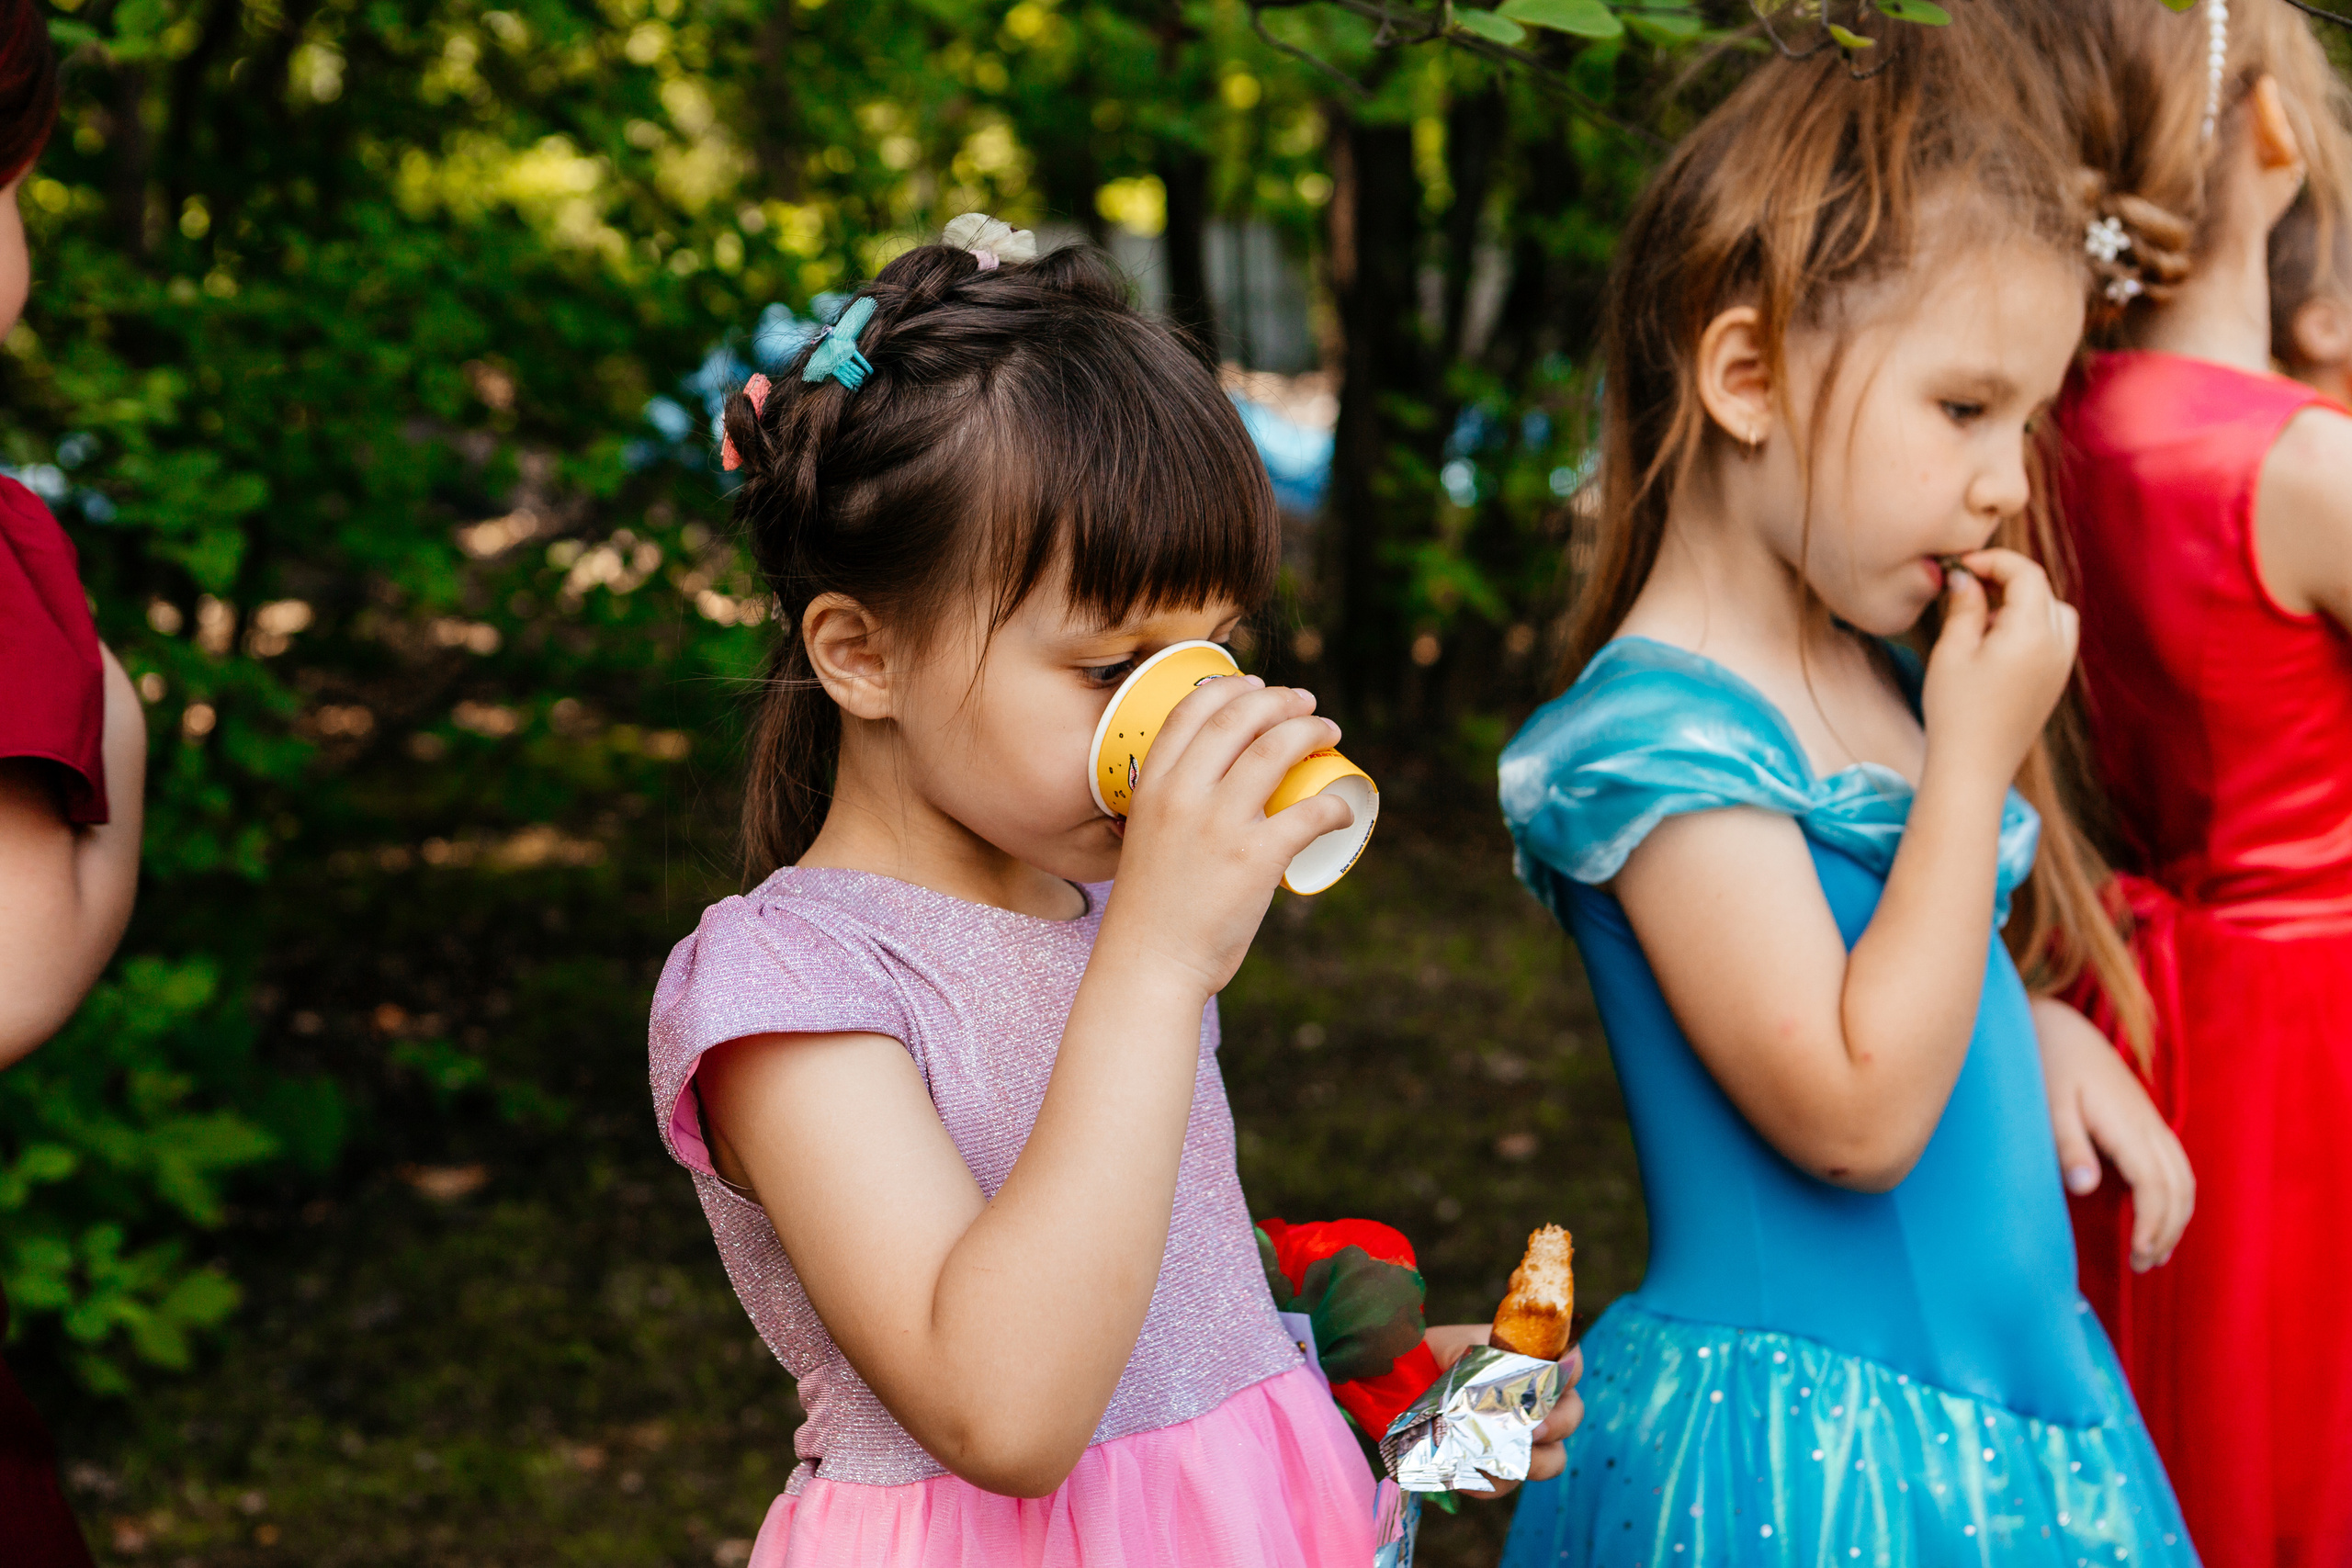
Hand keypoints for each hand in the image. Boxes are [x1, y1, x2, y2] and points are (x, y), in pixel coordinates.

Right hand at [1103, 675, 1352, 996]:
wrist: (1150, 964)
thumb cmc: (1150, 911)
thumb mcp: (1146, 839)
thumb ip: (1171, 812)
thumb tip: (1213, 800)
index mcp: (1152, 786)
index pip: (1190, 711)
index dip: (1228, 687)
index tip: (1255, 685)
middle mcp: (1183, 795)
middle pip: (1239, 719)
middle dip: (1280, 699)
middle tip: (1306, 704)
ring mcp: (1219, 825)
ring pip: (1275, 750)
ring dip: (1310, 730)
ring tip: (1328, 731)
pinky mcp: (1255, 858)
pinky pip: (1309, 813)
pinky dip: (1334, 804)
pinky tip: (1343, 807)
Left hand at [1422, 1325, 1585, 1500]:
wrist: (1402, 1386)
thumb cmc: (1434, 1357)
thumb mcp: (1453, 1345)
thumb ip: (1475, 1349)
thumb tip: (1489, 1360)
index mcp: (1532, 1363)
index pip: (1569, 1363)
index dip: (1570, 1370)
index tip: (1555, 1374)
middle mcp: (1537, 1403)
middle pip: (1571, 1416)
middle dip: (1558, 1423)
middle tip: (1535, 1428)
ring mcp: (1523, 1438)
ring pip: (1552, 1458)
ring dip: (1534, 1461)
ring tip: (1503, 1458)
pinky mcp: (1499, 1467)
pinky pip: (1508, 1483)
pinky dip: (1493, 1483)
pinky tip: (1468, 1477)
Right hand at [1921, 549, 2078, 788]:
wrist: (1974, 767)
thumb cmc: (1956, 710)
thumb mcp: (1952, 651)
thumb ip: (1965, 606)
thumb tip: (1965, 578)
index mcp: (2033, 633)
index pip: (2026, 574)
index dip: (1994, 561)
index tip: (1962, 565)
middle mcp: (2058, 645)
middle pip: (2043, 590)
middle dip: (2008, 579)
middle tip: (1968, 585)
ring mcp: (2061, 666)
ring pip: (2055, 612)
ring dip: (2024, 602)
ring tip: (1983, 616)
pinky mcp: (2055, 682)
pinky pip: (2055, 637)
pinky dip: (2032, 625)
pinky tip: (1996, 644)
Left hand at [2034, 996, 2193, 1270]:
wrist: (2057, 1025)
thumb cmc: (2045, 1065)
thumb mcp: (2047, 1104)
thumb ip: (2066, 1144)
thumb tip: (2084, 1187)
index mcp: (2127, 1124)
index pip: (2155, 1185)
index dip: (2153, 1224)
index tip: (2139, 1255)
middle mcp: (2149, 1125)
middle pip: (2178, 1188)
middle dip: (2167, 1231)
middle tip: (2142, 1265)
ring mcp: (2152, 1123)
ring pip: (2184, 1179)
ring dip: (2176, 1218)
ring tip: (2154, 1254)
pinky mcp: (2146, 1121)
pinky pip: (2176, 1166)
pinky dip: (2175, 1198)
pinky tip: (2157, 1219)